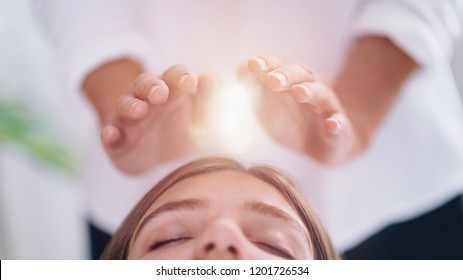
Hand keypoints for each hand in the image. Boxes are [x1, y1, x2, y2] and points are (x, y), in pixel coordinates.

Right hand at [101, 65, 217, 173]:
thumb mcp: (199, 118)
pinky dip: (109, 134)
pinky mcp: (116, 140)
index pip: (174, 76)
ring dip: (130, 105)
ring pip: (125, 105)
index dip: (180, 76)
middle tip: (161, 93)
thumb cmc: (180, 131)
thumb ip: (208, 100)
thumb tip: (212, 79)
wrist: (154, 159)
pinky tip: (111, 135)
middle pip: (145, 84)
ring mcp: (129, 120)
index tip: (190, 82)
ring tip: (139, 110)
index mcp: (171, 92)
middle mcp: (147, 101)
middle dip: (152, 86)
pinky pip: (109, 134)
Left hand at [246, 54, 362, 164]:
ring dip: (310, 91)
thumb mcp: (269, 107)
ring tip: (299, 93)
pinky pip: (340, 124)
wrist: (325, 146)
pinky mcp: (340, 129)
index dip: (266, 63)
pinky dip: (336, 124)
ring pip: (321, 94)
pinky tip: (332, 125)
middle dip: (285, 75)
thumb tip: (238, 70)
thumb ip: (254, 90)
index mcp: (292, 80)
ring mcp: (327, 107)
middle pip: (300, 74)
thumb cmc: (293, 122)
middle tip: (272, 80)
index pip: (278, 65)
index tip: (252, 65)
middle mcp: (311, 87)